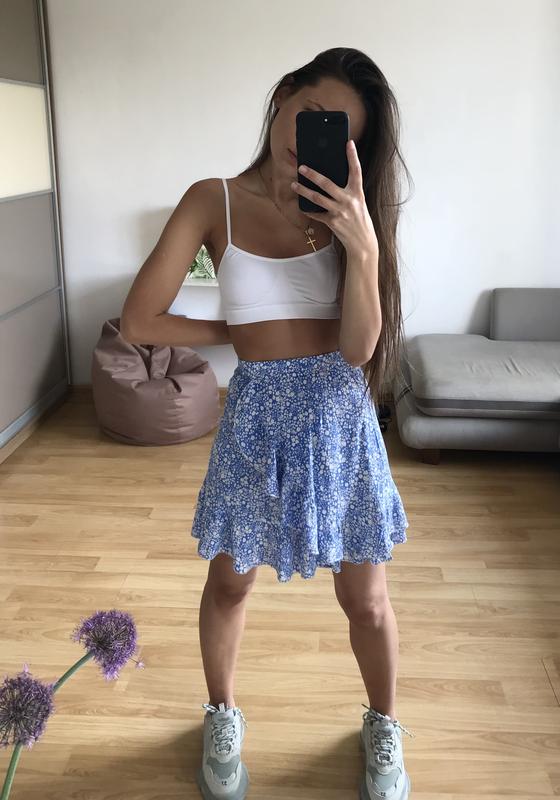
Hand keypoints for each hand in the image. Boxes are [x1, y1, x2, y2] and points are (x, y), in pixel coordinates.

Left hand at [291, 139, 378, 259]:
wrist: (362, 242)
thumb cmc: (359, 220)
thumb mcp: (358, 203)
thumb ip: (348, 192)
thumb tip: (330, 181)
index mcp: (357, 193)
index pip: (356, 171)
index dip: (353, 157)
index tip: (348, 143)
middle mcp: (349, 200)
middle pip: (327, 184)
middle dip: (312, 174)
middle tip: (301, 167)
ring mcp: (340, 212)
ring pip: (317, 198)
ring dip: (303, 191)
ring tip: (294, 185)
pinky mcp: (333, 222)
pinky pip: (317, 214)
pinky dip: (308, 210)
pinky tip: (302, 206)